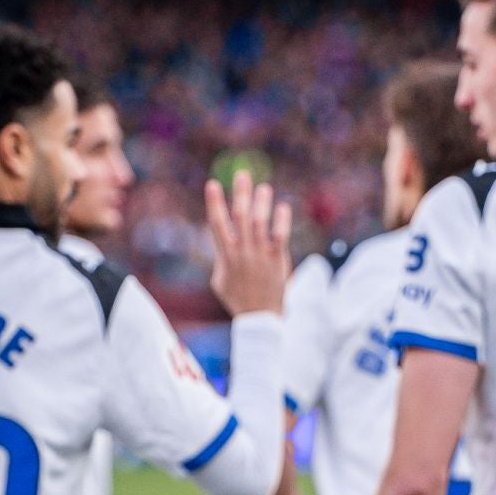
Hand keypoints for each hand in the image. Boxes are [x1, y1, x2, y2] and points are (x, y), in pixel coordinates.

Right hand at [205, 170, 291, 316]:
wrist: (260, 319)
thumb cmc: (238, 299)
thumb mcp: (220, 280)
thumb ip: (221, 259)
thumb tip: (221, 243)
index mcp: (225, 255)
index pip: (217, 224)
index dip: (214, 203)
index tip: (212, 184)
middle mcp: (242, 253)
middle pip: (239, 217)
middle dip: (240, 194)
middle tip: (242, 175)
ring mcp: (260, 256)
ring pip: (259, 223)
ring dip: (261, 203)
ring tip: (263, 187)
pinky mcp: (277, 261)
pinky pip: (279, 237)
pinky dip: (281, 221)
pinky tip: (283, 206)